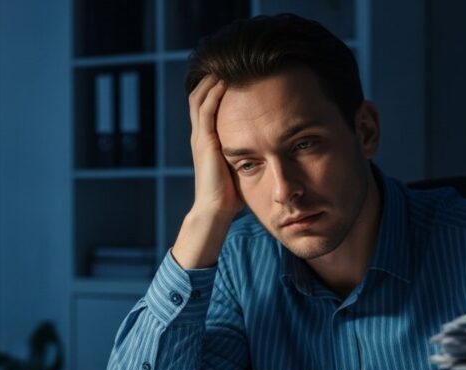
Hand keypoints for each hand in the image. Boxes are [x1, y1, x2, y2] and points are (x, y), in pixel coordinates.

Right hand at [170, 75, 243, 268]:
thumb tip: (266, 147)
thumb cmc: (230, 195)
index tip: (234, 74)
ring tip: (227, 64)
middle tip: (229, 62)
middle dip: (212, 77)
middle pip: (199, 95)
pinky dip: (214, 93)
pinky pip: (206, 110)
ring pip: (200, 98)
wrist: (216, 210)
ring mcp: (201, 137)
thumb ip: (246, 153)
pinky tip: (225, 81)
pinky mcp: (205, 142)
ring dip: (213, 80)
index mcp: (207, 140)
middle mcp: (201, 135)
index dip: (216, 87)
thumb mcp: (239, 167)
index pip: (206, 105)